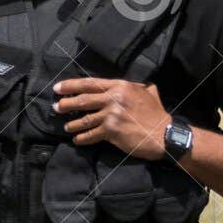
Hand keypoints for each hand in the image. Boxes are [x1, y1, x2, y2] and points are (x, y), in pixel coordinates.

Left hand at [54, 78, 169, 158]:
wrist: (165, 134)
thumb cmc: (157, 114)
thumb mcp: (149, 93)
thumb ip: (137, 87)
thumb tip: (135, 84)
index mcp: (120, 86)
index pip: (89, 83)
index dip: (70, 85)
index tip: (58, 88)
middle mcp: (114, 98)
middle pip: (82, 100)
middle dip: (66, 104)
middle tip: (57, 108)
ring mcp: (111, 115)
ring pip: (84, 119)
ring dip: (72, 124)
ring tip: (67, 126)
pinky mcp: (111, 131)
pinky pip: (91, 135)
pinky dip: (82, 138)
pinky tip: (77, 139)